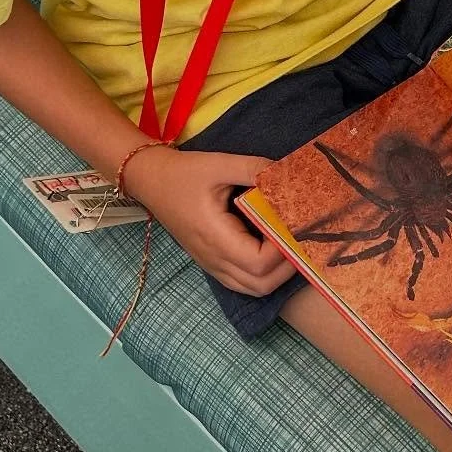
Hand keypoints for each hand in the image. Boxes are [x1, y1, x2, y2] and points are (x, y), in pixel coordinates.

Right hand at [122, 144, 297, 295]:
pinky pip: (242, 281)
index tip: (293, 223)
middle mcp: (213, 258)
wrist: (152, 181)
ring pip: (253, 288)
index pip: (258, 263)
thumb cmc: (184, 173)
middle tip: (300, 237)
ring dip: (277, 273)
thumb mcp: (220, 164)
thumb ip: (255, 169)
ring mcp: (212, 264)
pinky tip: (271, 248)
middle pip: (260, 284)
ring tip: (289, 243)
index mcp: (215, 236)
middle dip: (288, 265)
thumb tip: (288, 172)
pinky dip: (263, 274)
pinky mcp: (212, 262)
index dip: (282, 248)